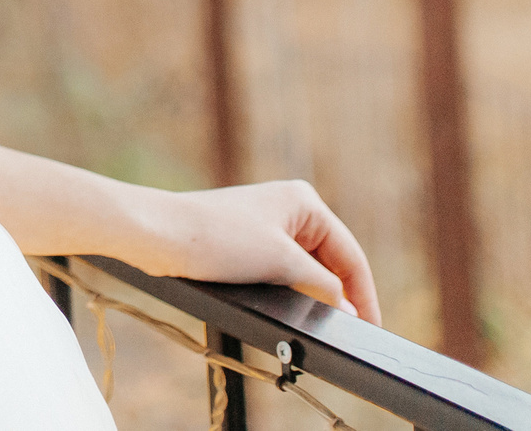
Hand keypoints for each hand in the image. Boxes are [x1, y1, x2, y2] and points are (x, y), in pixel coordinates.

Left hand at [135, 180, 381, 321]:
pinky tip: (292, 307)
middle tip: (349, 330)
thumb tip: (347, 307)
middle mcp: (288, 208)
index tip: (372, 326)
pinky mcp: (245, 242)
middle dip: (339, 294)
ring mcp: (266, 225)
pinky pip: (282, 271)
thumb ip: (323, 286)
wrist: (158, 236)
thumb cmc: (216, 239)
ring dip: (314, 294)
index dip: (364, 294)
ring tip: (321, 321)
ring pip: (306, 268)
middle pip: (330, 261)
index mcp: (304, 201)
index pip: (350, 254)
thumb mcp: (282, 263)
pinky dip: (291, 290)